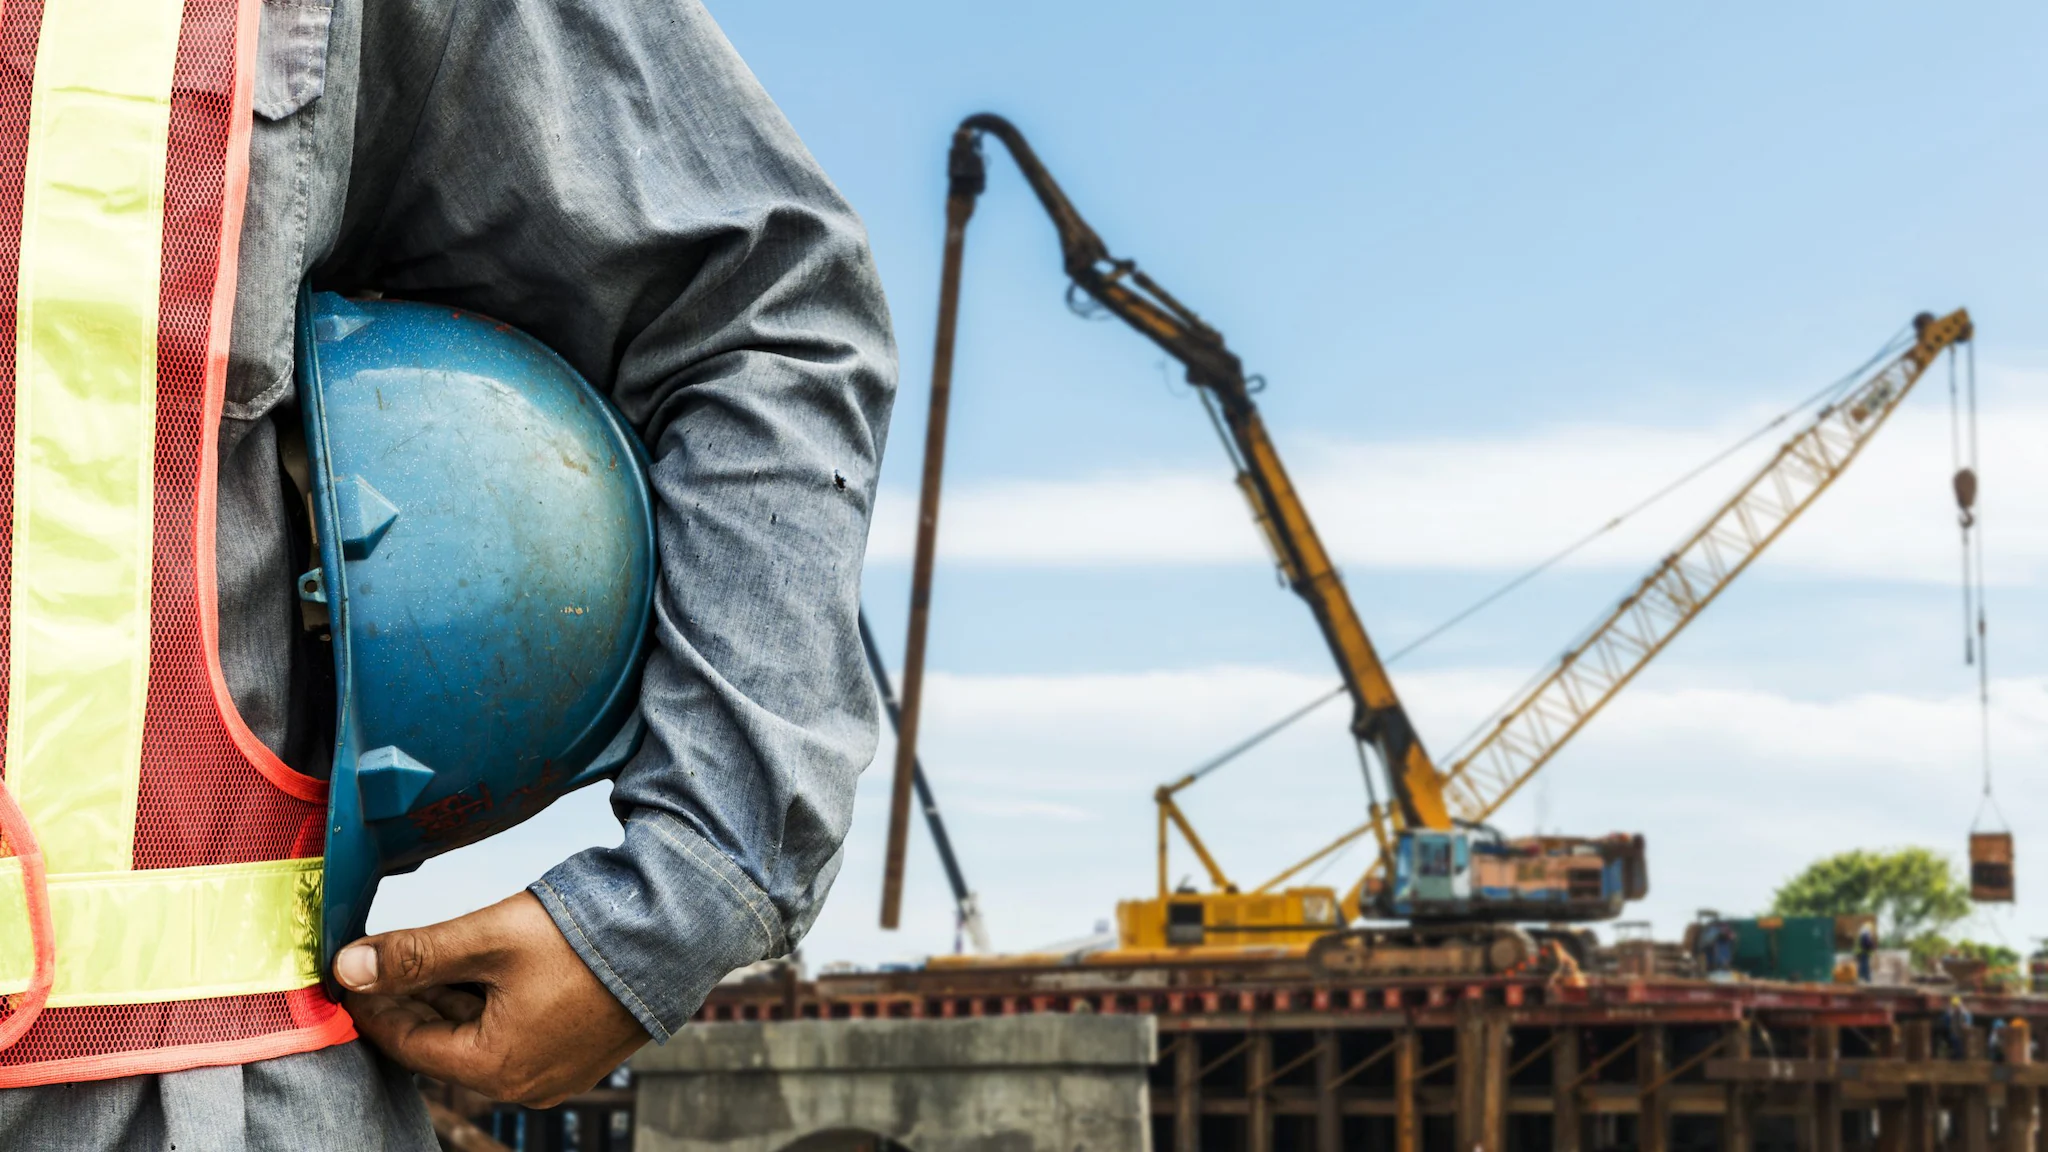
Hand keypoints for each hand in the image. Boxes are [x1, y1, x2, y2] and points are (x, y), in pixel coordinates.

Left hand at [335, 891, 649, 1106]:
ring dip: (453, 998)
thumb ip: (416, 954)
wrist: (681, 930)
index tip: (347, 973)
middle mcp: (528, 1084)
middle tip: (382, 959)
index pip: (409, 1042)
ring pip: (483, 1036)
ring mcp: (561, 1071)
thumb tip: (346, 969)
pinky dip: (492, 1003)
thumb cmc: (589, 936)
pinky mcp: (584, 1049)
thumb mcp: (490, 938)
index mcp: (498, 1068)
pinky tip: (481, 966)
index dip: (373, 1006)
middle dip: (413, 999)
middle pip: (446, 1042)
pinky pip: (519, 1032)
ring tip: (429, 955)